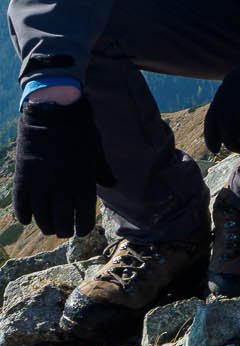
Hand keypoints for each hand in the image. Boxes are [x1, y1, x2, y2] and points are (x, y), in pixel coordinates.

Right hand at [11, 95, 114, 237]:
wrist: (52, 113)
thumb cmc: (79, 131)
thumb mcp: (95, 151)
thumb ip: (102, 171)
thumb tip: (112, 184)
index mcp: (83, 182)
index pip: (83, 217)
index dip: (82, 228)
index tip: (82, 230)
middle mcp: (61, 188)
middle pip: (61, 221)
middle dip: (64, 230)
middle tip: (64, 231)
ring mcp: (40, 185)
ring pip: (41, 218)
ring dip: (45, 226)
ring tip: (49, 228)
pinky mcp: (22, 180)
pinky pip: (21, 207)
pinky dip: (25, 216)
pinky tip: (29, 218)